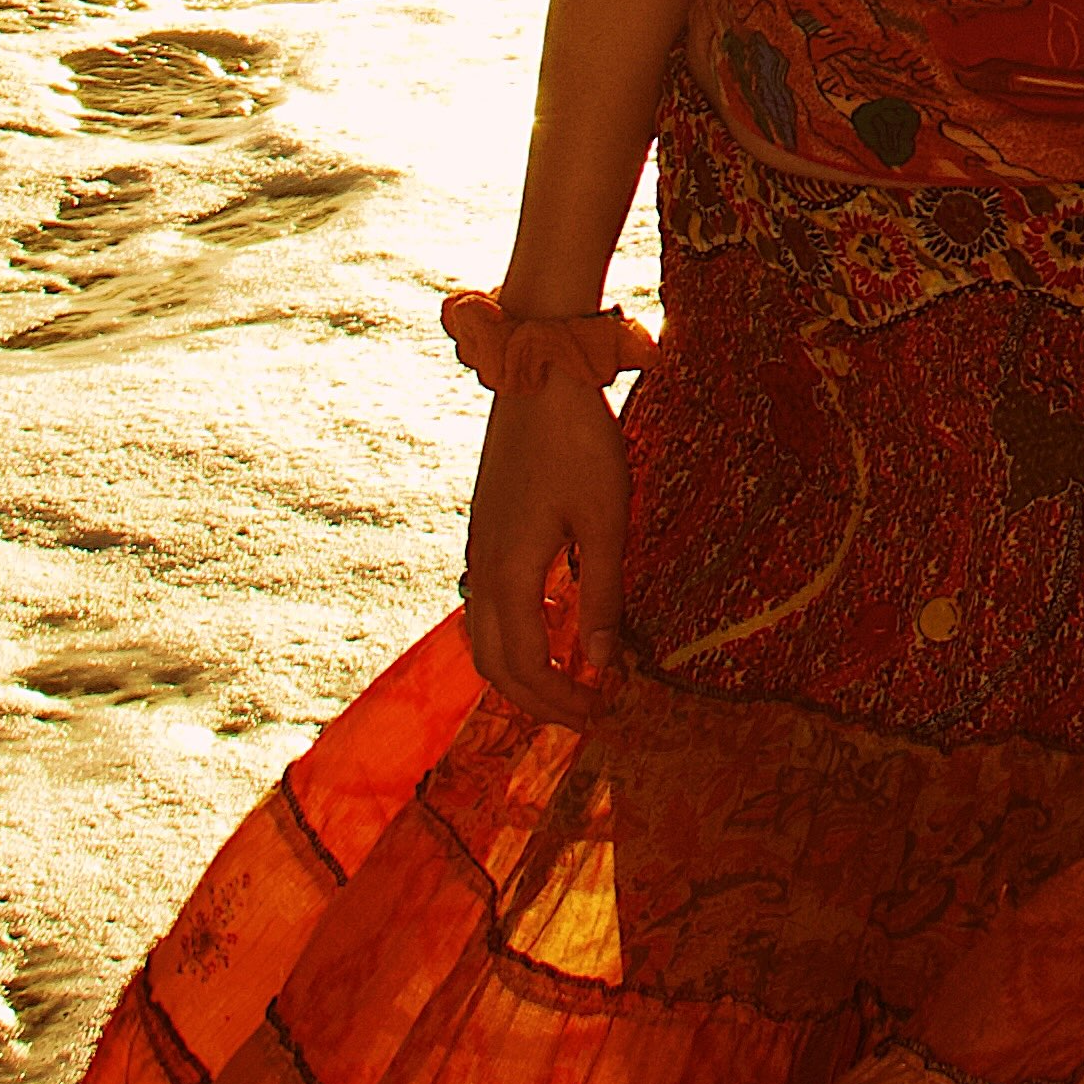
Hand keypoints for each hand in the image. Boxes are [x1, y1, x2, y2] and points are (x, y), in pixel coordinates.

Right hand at [460, 371, 629, 726]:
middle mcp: (484, 567)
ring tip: (567, 679)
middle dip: (537, 698)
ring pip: (483, 636)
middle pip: (495, 663)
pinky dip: (513, 633)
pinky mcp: (486, 528)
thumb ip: (602, 596)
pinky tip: (552, 622)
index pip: (528, 666)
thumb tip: (601, 664)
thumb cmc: (579, 441)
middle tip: (586, 711)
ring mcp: (479, 546)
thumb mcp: (604, 521)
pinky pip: (487, 603)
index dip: (562, 699)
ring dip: (521, 669)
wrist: (540, 372)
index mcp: (510, 573)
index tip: (602, 711)